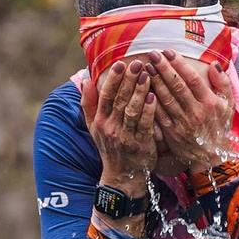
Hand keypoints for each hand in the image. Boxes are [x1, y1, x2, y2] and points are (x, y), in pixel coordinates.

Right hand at [82, 59, 159, 192]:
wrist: (122, 176)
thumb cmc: (109, 147)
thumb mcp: (93, 127)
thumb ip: (88, 103)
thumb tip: (84, 80)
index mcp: (100, 121)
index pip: (105, 96)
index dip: (113, 79)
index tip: (120, 63)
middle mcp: (111, 127)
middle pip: (120, 100)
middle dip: (129, 80)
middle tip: (137, 62)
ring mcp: (126, 136)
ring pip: (132, 110)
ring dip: (140, 91)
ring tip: (147, 74)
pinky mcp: (141, 144)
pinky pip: (145, 124)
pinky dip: (149, 110)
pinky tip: (154, 96)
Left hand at [144, 51, 238, 173]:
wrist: (212, 157)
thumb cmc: (220, 126)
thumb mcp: (228, 104)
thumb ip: (223, 82)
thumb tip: (214, 64)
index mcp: (209, 103)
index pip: (193, 79)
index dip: (180, 64)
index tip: (169, 51)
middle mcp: (196, 112)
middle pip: (177, 87)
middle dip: (163, 69)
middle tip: (152, 54)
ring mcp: (182, 123)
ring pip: (165, 99)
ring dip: (154, 82)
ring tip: (145, 67)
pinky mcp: (171, 133)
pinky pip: (158, 115)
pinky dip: (150, 102)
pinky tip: (142, 89)